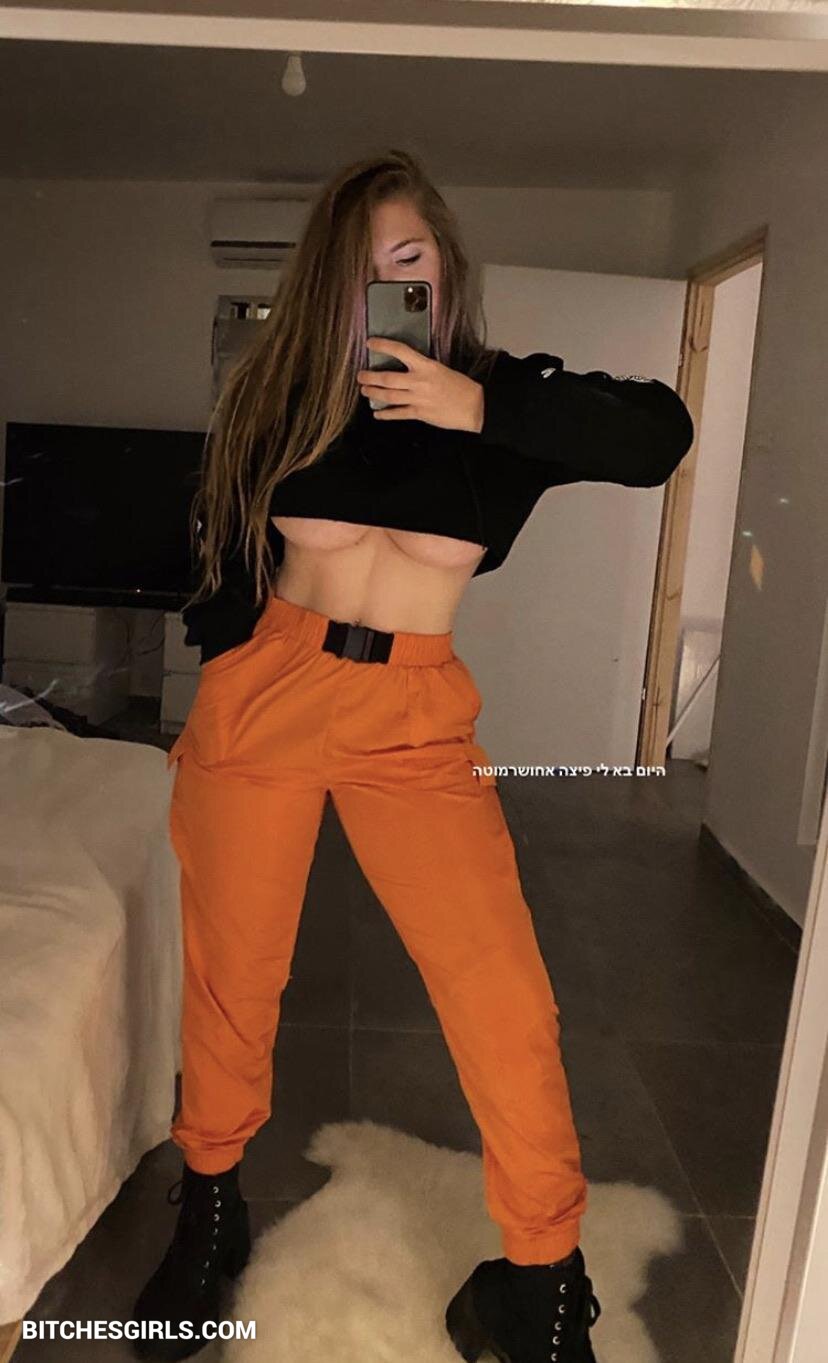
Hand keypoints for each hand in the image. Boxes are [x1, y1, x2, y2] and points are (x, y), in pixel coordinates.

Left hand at [358, 338, 483, 432]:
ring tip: (365, 391)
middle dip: (370, 377)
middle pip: (388, 377)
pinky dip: (386, 414)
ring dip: (374, 393)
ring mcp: (418, 398)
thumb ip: (422, 369)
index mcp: (426, 366)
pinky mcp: (419, 413)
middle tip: (361, 376)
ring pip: (389, 396)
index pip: (400, 351)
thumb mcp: (441, 369)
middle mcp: (419, 381)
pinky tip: (377, 414)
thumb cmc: (460, 386)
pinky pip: (398, 413)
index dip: (383, 346)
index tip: (370, 343)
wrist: (474, 406)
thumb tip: (405, 368)